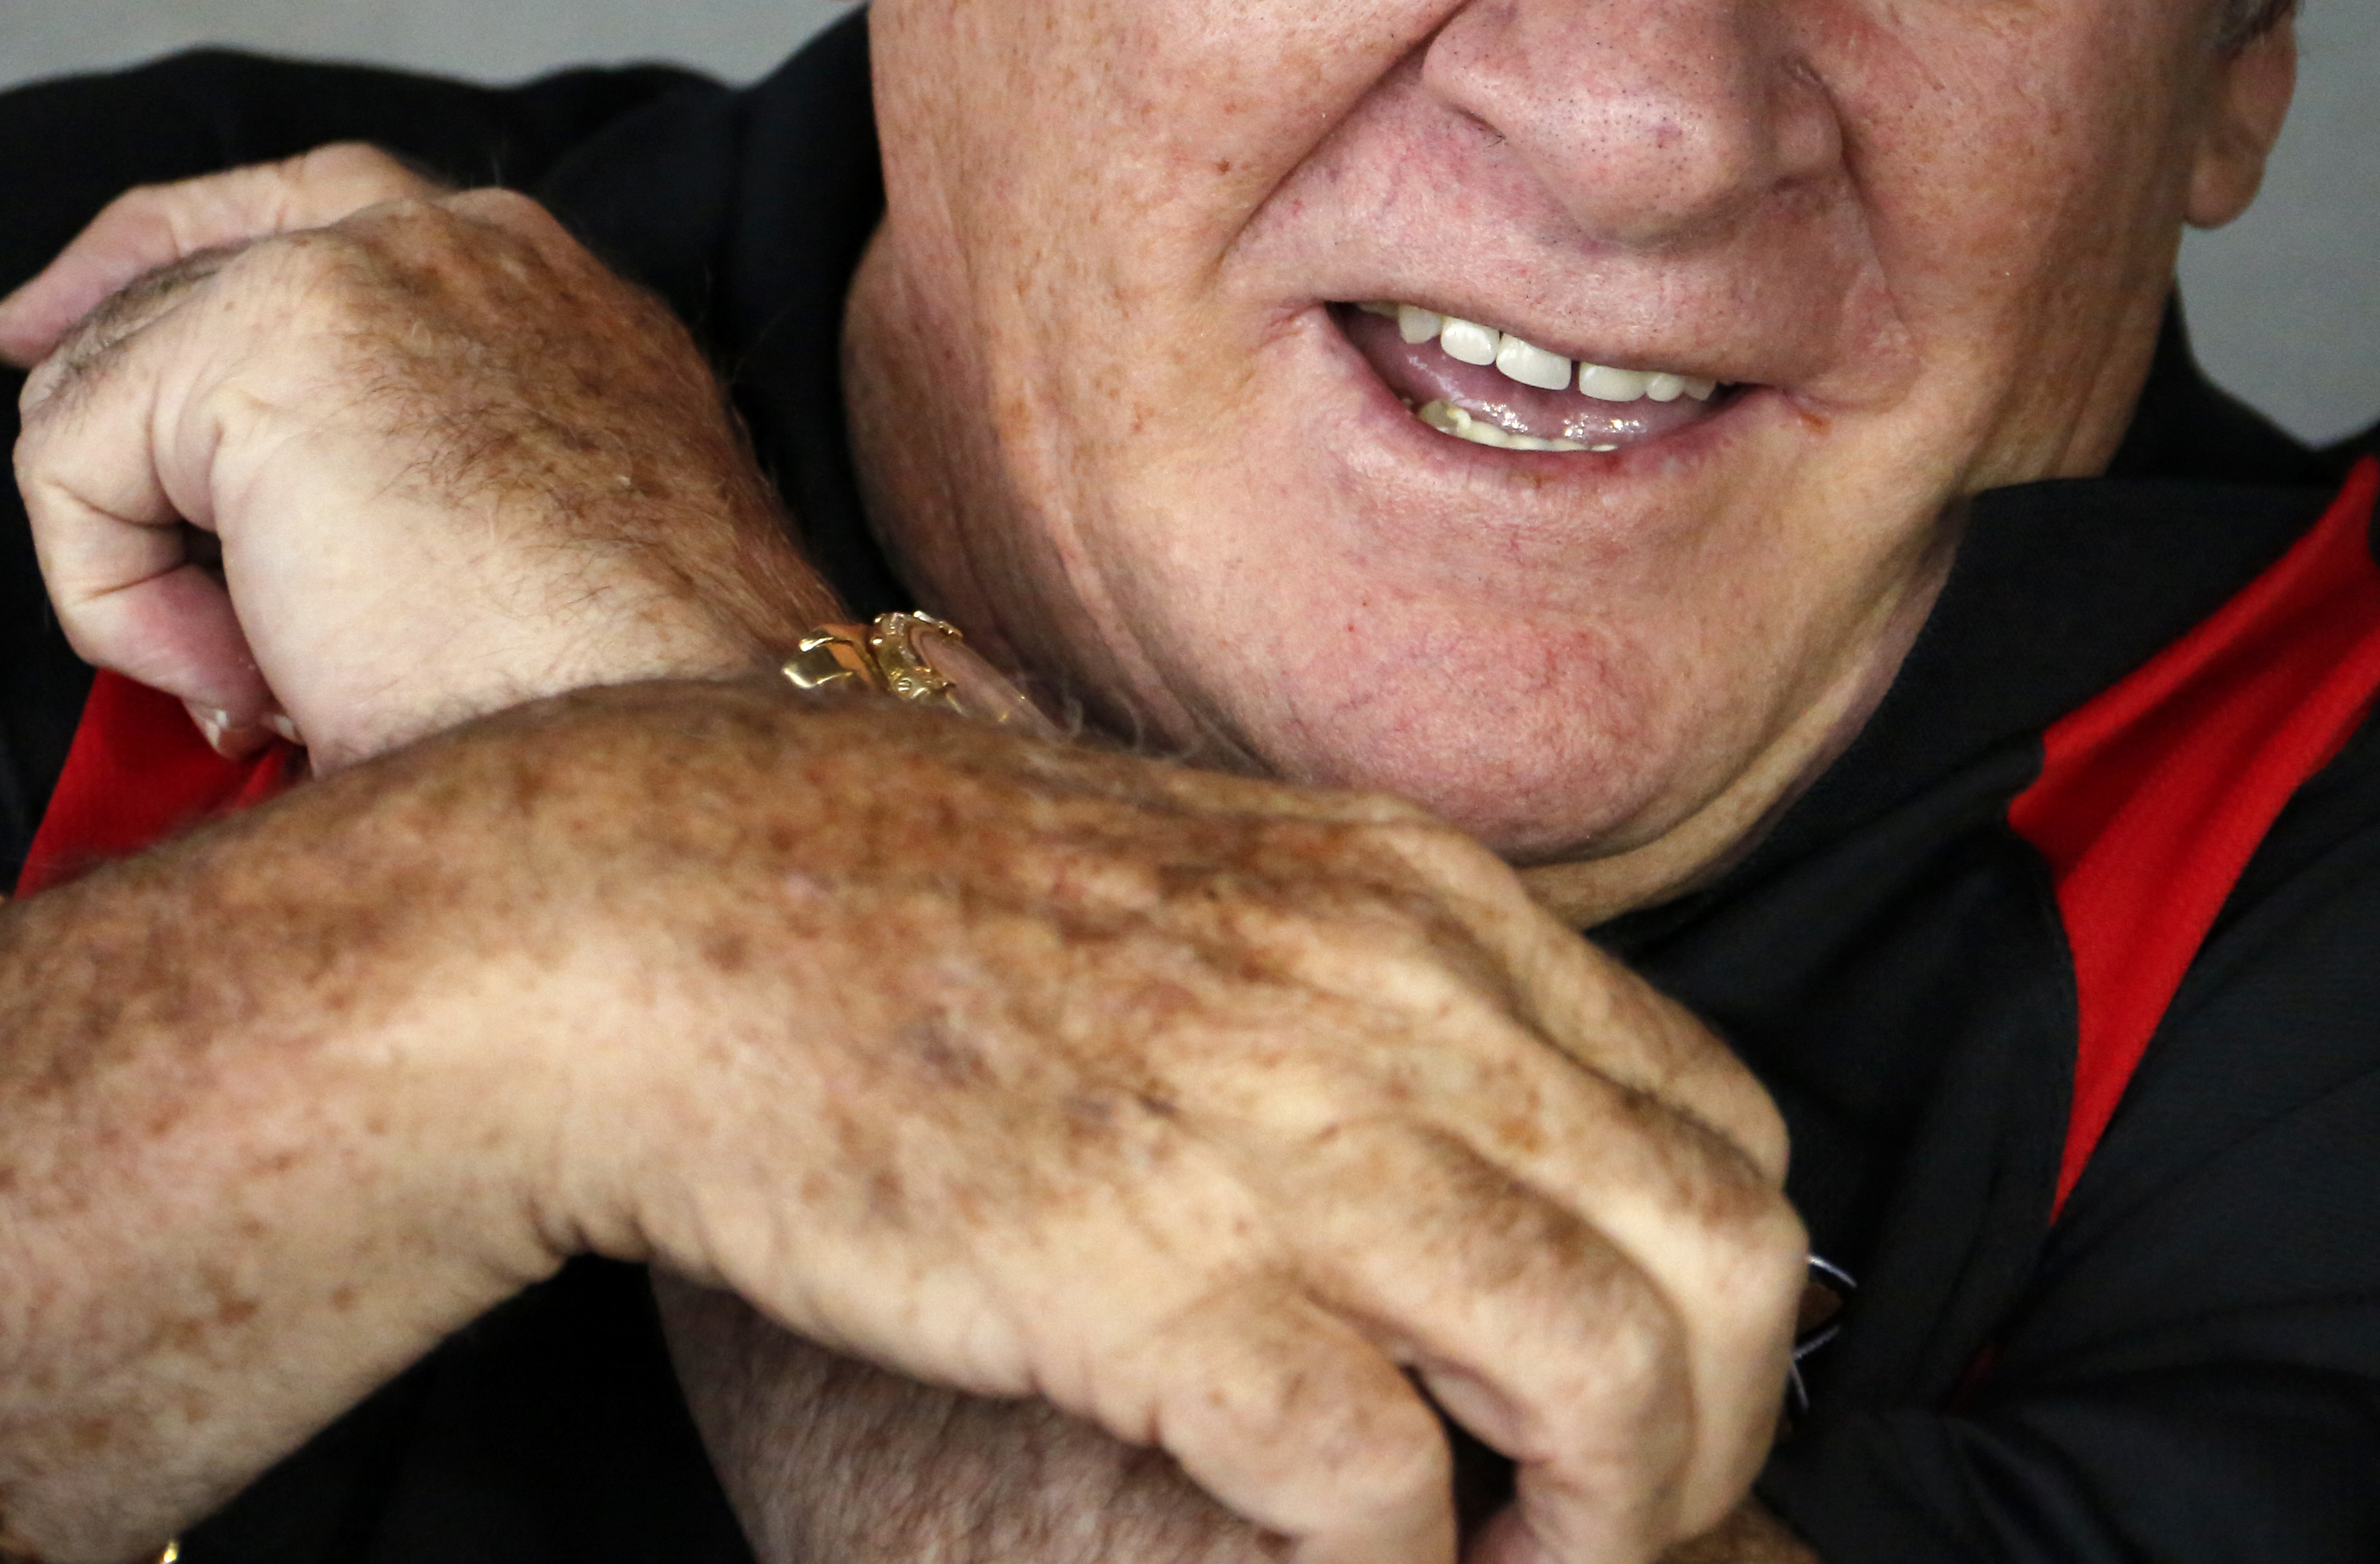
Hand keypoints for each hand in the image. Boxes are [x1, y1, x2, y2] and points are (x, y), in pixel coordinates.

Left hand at [0, 146, 829, 765]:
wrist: (658, 755)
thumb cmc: (609, 706)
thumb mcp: (534, 541)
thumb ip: (423, 464)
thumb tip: (254, 510)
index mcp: (550, 291)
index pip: (314, 207)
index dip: (146, 260)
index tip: (34, 333)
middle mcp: (472, 243)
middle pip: (177, 275)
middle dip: (121, 452)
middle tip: (181, 630)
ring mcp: (378, 266)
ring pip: (113, 382)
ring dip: (156, 566)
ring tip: (274, 681)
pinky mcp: (278, 337)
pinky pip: (76, 461)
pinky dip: (120, 607)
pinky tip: (248, 678)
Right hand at [464, 679, 1804, 1563]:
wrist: (644, 904)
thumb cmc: (896, 905)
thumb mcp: (1207, 881)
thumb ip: (1367, 988)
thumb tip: (1490, 1137)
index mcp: (1421, 898)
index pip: (1726, 1123)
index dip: (1720, 1299)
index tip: (1634, 1399)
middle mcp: (1394, 996)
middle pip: (1735, 1257)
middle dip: (1713, 1436)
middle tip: (1595, 1527)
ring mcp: (1279, 1130)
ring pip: (1618, 1380)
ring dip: (1603, 1530)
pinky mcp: (1146, 1275)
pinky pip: (1385, 1485)